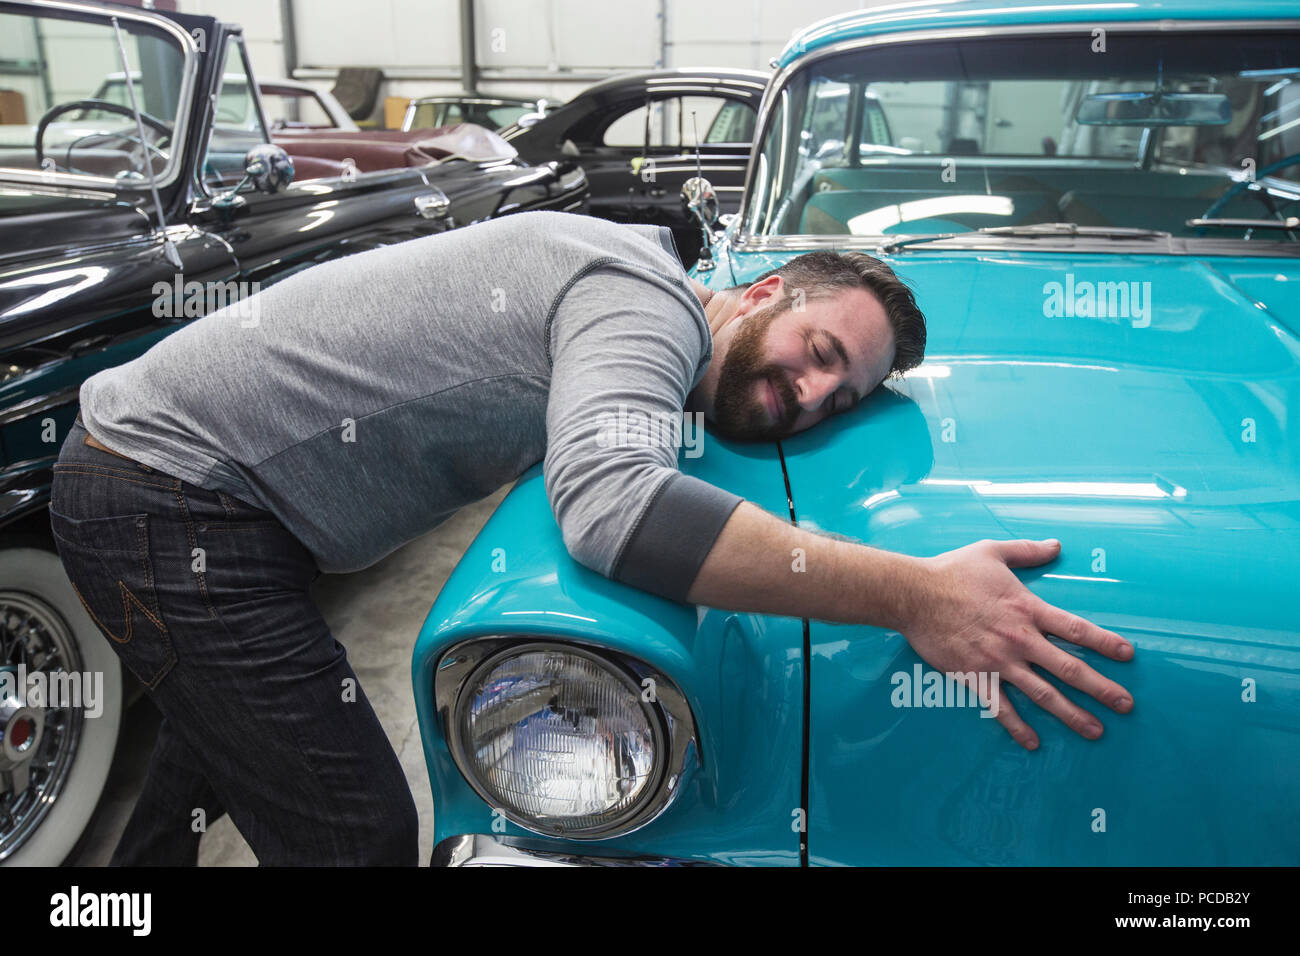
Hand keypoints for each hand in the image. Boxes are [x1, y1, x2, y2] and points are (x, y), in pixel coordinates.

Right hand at [901, 538, 1133, 749]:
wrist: (913, 594)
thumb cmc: (951, 571)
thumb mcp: (992, 552)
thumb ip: (1028, 551)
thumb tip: (1056, 545)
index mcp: (1027, 609)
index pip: (1075, 629)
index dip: (1105, 643)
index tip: (1128, 656)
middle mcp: (1019, 639)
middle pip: (1069, 668)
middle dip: (1101, 688)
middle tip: (1126, 705)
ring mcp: (998, 661)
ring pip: (1042, 694)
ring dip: (1071, 714)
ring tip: (1095, 730)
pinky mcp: (975, 675)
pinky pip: (1000, 707)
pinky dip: (1017, 727)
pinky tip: (1033, 743)